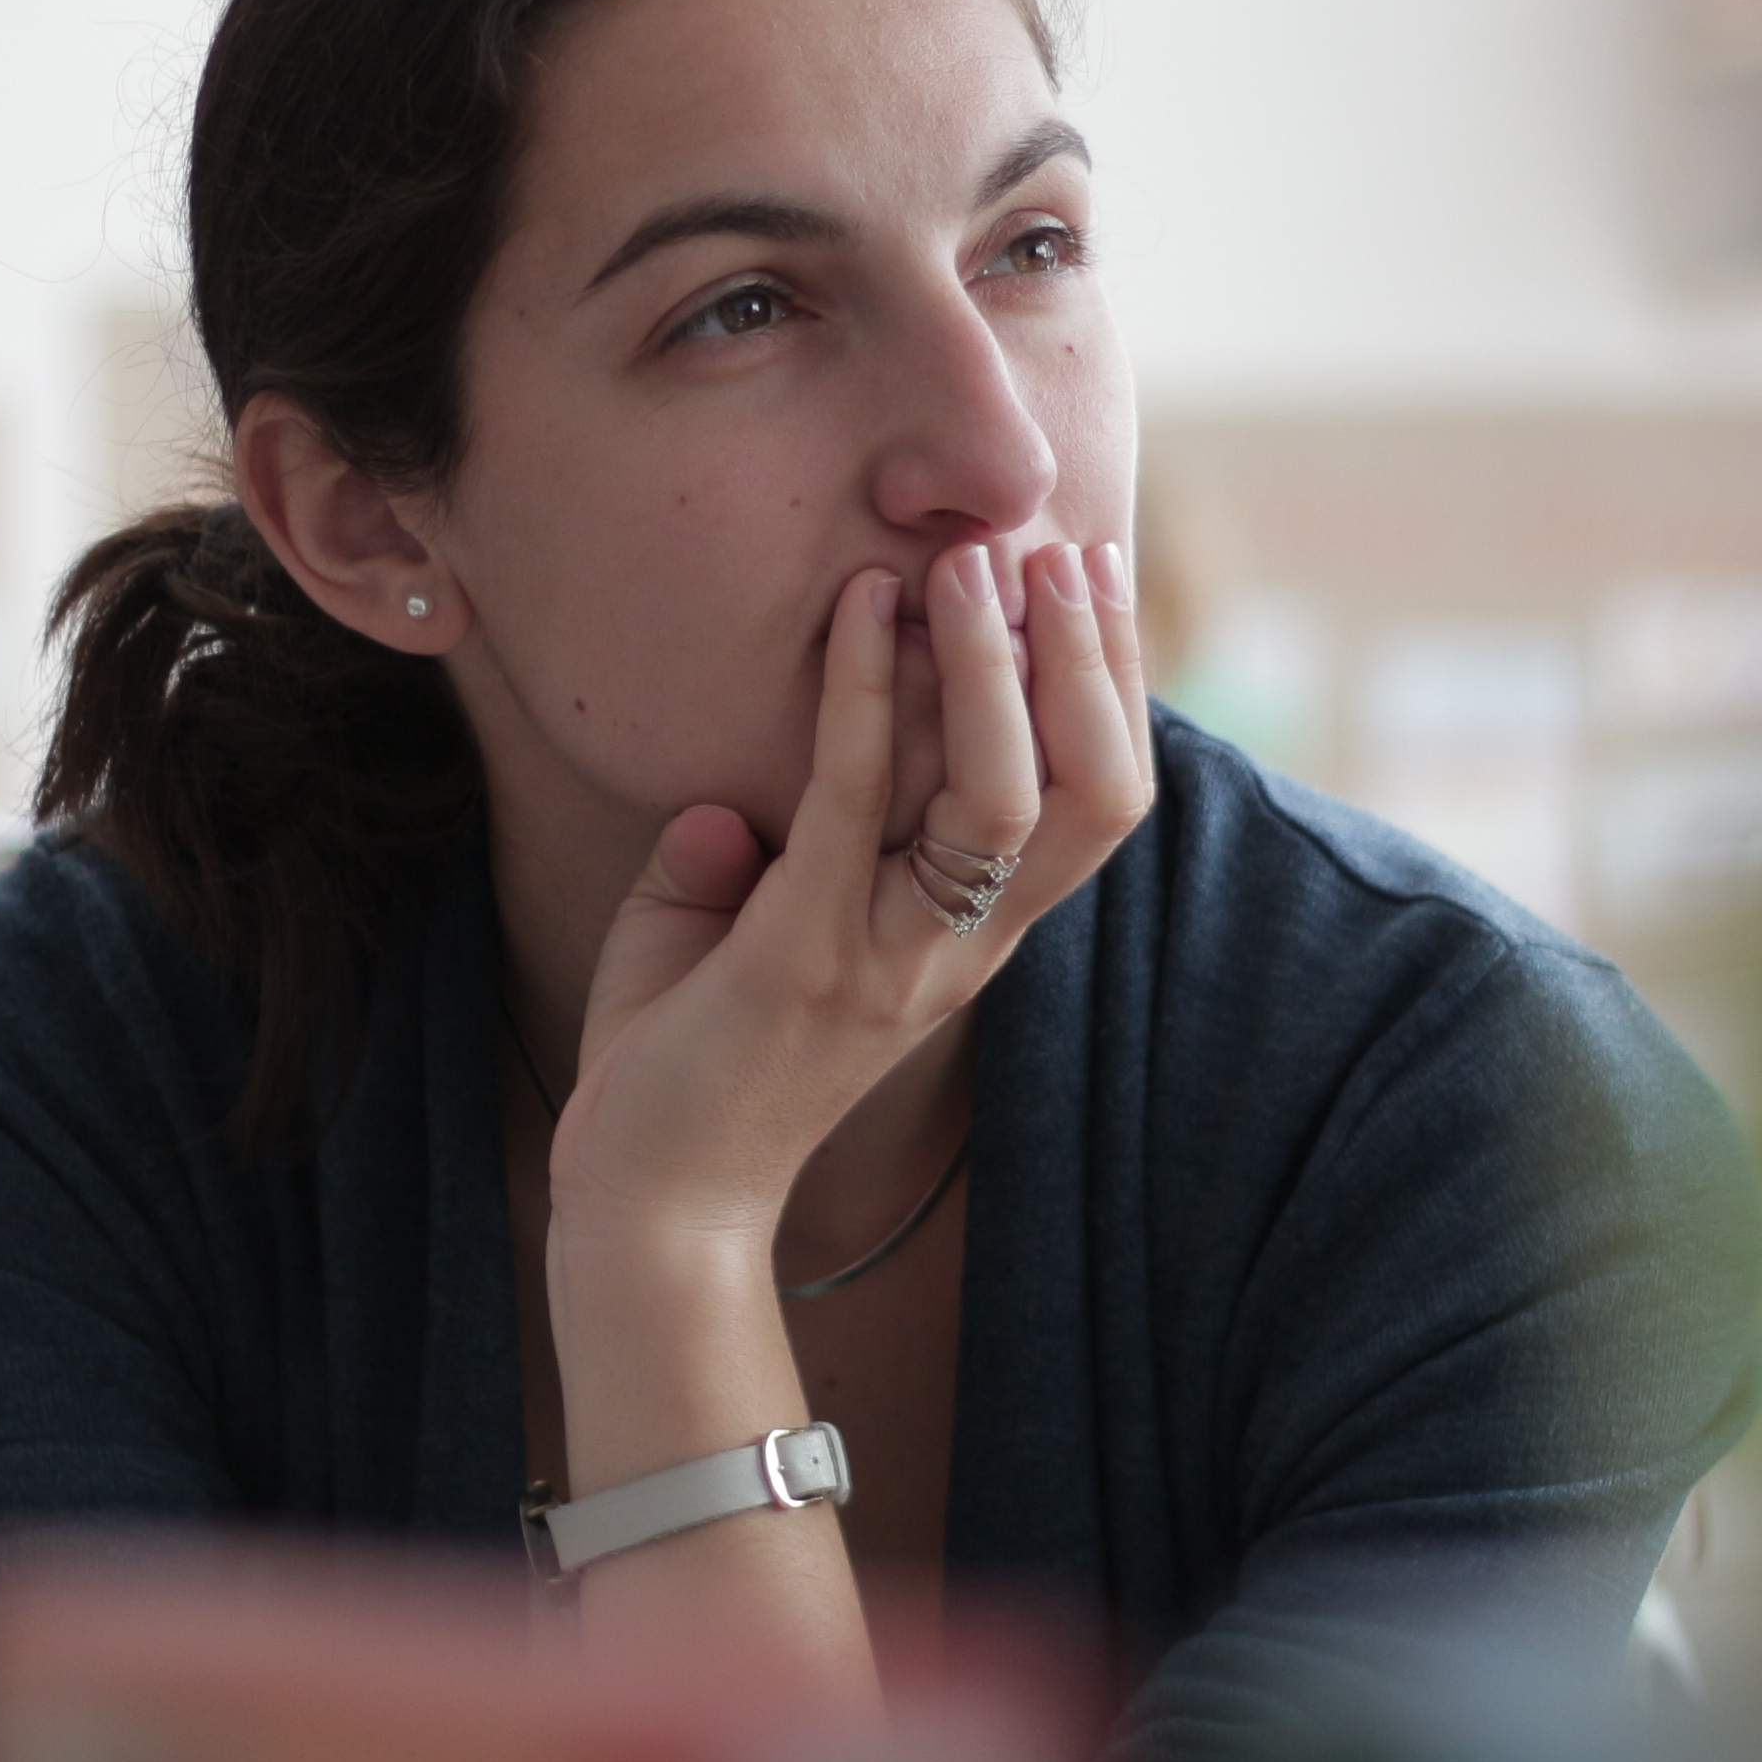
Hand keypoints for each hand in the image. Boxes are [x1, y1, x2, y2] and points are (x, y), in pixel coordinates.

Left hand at [558, 536, 1151, 1252]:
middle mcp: (958, 947)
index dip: (1110, 690)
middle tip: (1063, 548)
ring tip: (974, 560)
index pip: (1090, 802)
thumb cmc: (687, 1078)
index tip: (1091, 579)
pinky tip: (863, 606)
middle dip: (1091, 663)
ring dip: (991, 663)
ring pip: (1000, 793)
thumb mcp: (731, 955)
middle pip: (1091, 793)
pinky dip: (863, 691)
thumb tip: (720, 814)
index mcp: (967, 940)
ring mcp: (890, 953)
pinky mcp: (804, 954)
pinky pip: (855, 799)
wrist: (652, 1212)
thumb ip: (741, 874)